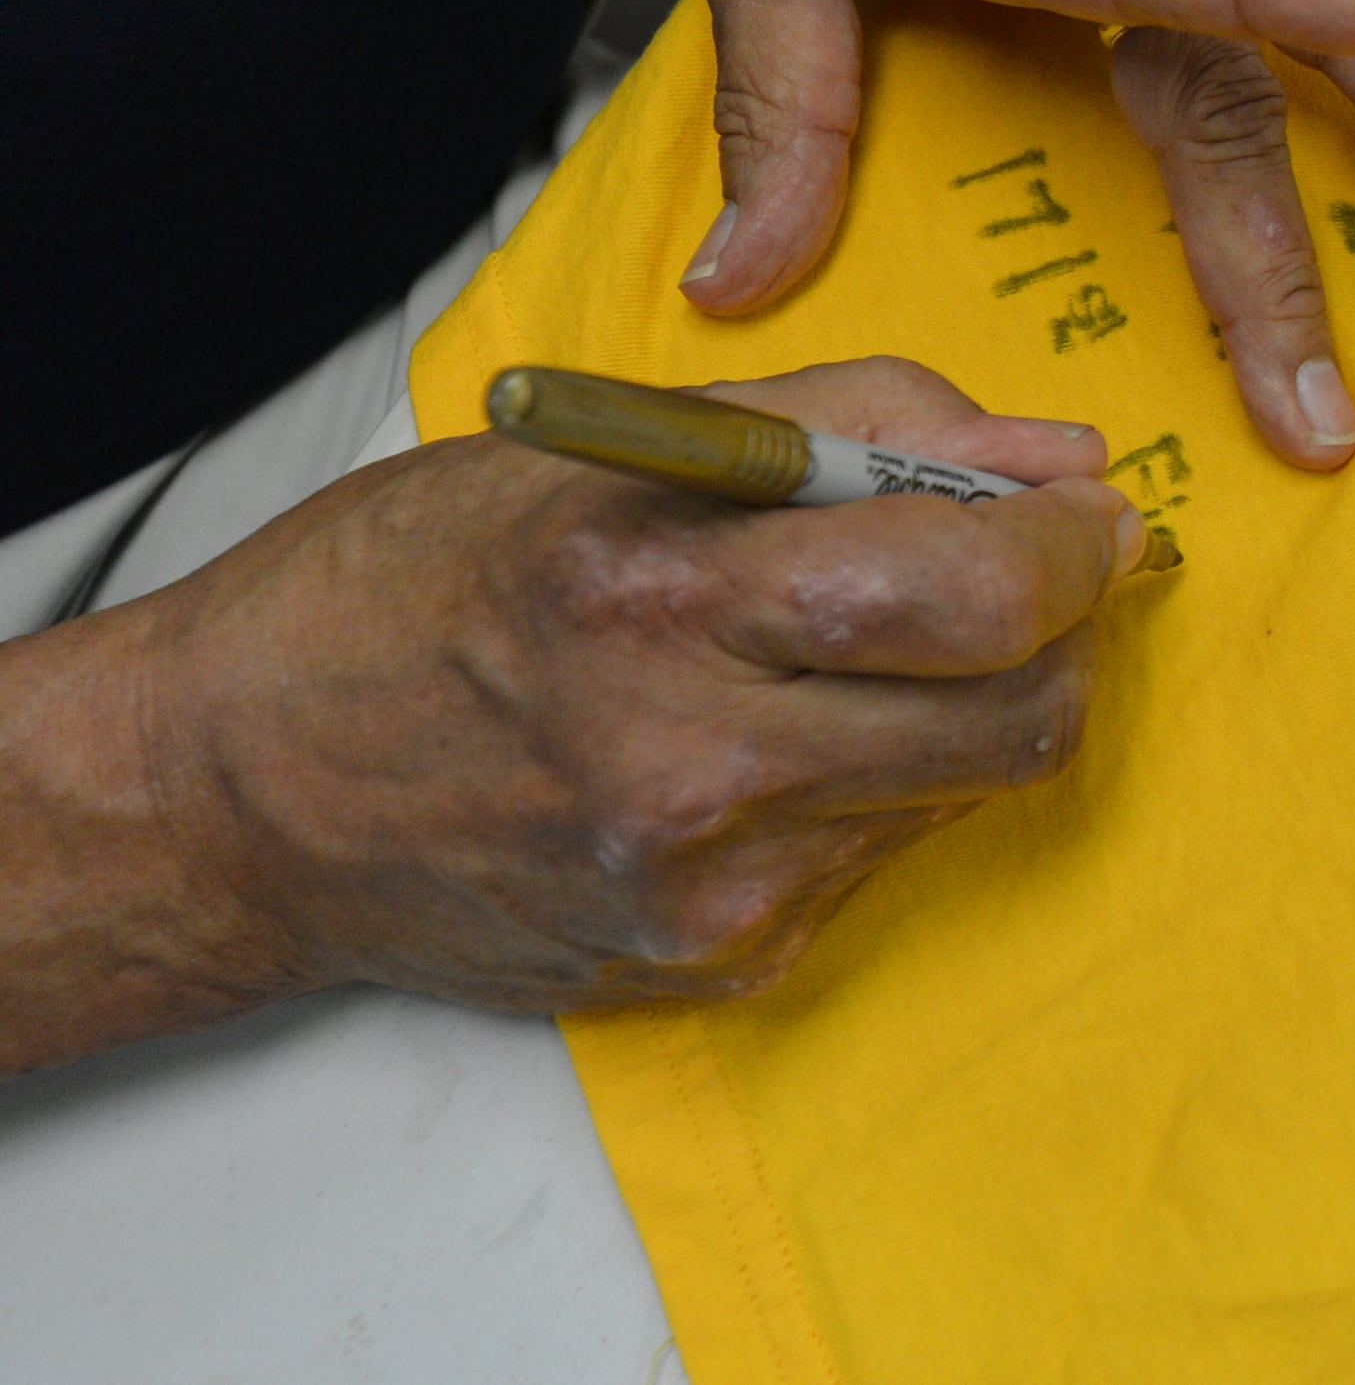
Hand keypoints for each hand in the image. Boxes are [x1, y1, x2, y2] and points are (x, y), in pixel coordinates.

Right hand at [1, 361, 1141, 1054]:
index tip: (1086, 507)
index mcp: (662, 596)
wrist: (239, 793)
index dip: (1073, 543)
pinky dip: (881, 778)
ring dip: (968, 701)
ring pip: (975, 787)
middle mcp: (693, 762)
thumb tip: (1063, 453)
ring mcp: (712, 885)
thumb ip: (870, 424)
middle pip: (1022, 714)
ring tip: (855, 645)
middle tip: (1021, 570)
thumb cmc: (411, 589)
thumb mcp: (622, 445)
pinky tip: (774, 734)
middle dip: (1059, 628)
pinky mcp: (721, 960)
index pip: (973, 591)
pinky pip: (892, 852)